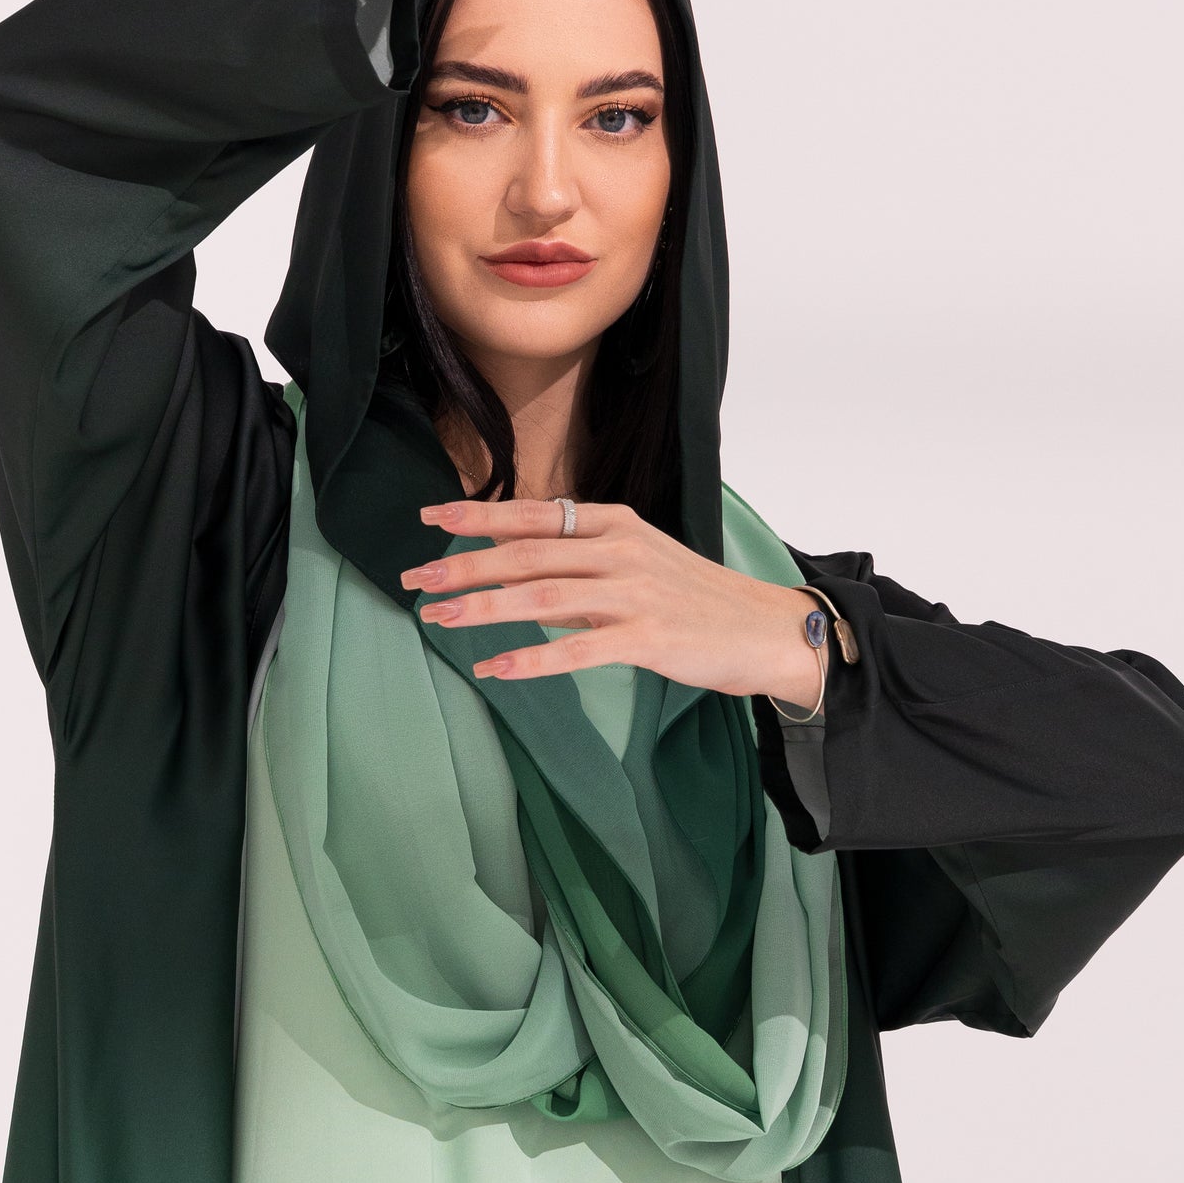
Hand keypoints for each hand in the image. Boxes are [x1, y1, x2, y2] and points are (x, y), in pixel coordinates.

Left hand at [401, 497, 824, 707]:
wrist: (767, 630)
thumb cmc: (697, 601)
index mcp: (616, 524)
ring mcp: (634, 594)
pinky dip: (532, 659)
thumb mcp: (639, 566)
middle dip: (465, 564)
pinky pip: (577, 651)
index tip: (430, 517)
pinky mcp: (648, 639)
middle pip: (527, 554)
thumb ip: (580, 569)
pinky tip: (495, 668)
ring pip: (542, 597)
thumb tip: (519, 579)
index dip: (479, 517)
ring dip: (483, 607)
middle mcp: (620, 551)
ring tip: (437, 618)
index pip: (534, 514)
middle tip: (416, 578)